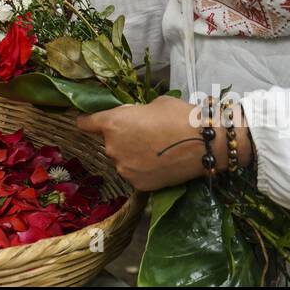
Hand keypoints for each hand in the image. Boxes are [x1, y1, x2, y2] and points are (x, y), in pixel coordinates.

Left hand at [75, 95, 249, 192]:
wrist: (204, 144)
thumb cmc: (179, 115)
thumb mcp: (153, 104)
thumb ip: (135, 113)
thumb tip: (133, 120)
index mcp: (112, 123)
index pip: (86, 123)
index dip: (87, 121)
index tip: (86, 122)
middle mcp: (112, 147)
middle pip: (109, 142)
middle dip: (122, 138)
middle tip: (145, 135)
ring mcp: (124, 168)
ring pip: (122, 159)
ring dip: (132, 155)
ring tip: (156, 151)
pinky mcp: (138, 185)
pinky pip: (135, 174)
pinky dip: (143, 170)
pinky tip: (160, 164)